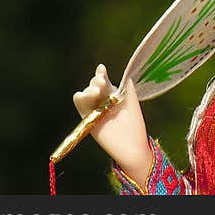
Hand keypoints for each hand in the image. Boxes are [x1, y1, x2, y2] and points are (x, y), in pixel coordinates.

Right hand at [73, 64, 152, 185]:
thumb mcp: (132, 103)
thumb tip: (125, 74)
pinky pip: (80, 106)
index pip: (105, 81)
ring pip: (85, 94)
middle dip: (96, 80)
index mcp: (113, 95)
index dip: (101, 73)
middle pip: (94, 85)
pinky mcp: (87, 120)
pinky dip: (80, 98)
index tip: (102, 69)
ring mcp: (94, 110)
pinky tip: (85, 95)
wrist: (131, 145)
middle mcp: (102, 101)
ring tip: (97, 91)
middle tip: (102, 82)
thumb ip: (127, 88)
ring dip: (88, 89)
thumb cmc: (135, 125)